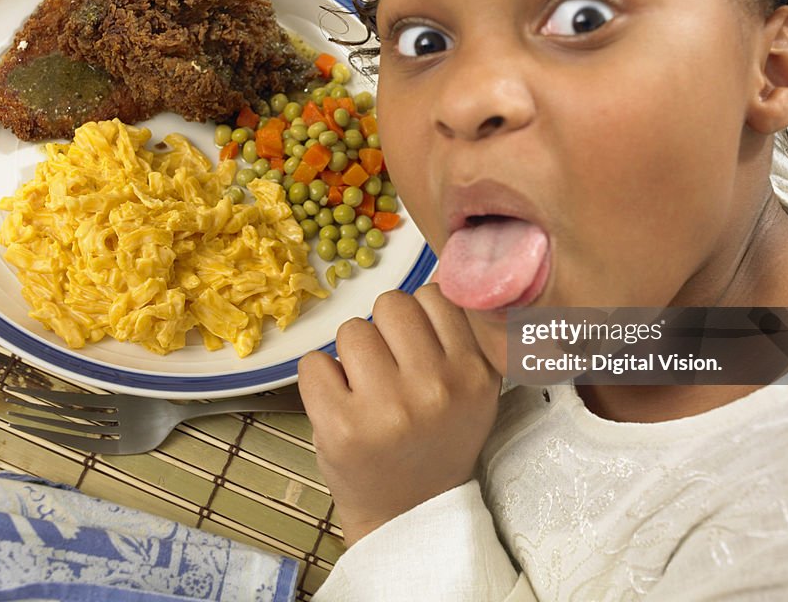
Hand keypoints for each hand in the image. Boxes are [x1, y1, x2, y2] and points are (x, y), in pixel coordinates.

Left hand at [298, 284, 500, 545]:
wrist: (408, 516)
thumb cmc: (437, 443)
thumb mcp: (473, 392)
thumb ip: (463, 336)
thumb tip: (443, 271)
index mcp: (473, 374)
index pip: (436, 295)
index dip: (419, 316)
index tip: (417, 345)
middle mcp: (435, 388)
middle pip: (391, 303)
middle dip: (383, 329)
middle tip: (388, 368)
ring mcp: (385, 408)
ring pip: (351, 329)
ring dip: (351, 354)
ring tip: (365, 391)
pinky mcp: (339, 426)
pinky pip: (313, 362)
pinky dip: (320, 379)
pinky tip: (341, 405)